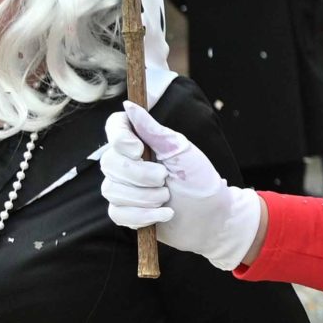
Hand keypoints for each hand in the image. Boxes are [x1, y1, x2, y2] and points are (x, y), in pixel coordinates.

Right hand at [101, 102, 264, 269]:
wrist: (211, 217)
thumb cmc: (200, 179)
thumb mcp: (180, 150)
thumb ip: (153, 130)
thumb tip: (129, 106)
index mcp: (141, 142)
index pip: (114, 128)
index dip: (120, 139)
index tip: (139, 150)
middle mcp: (127, 162)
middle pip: (110, 162)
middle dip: (140, 175)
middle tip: (165, 179)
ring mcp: (123, 188)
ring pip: (111, 190)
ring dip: (145, 198)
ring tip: (167, 198)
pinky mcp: (125, 212)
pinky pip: (116, 213)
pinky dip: (142, 216)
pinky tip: (163, 214)